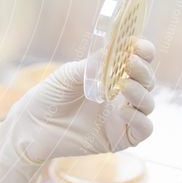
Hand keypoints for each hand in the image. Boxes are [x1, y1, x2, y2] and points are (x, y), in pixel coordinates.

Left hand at [0, 39, 156, 182]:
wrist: (32, 126)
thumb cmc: (49, 96)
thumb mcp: (67, 75)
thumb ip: (91, 65)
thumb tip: (112, 51)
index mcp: (112, 75)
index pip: (138, 61)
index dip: (143, 51)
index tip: (138, 45)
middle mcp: (122, 95)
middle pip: (146, 81)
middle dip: (143, 70)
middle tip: (131, 62)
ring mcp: (123, 116)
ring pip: (148, 104)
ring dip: (141, 93)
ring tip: (124, 86)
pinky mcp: (121, 137)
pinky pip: (143, 129)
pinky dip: (139, 119)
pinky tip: (123, 111)